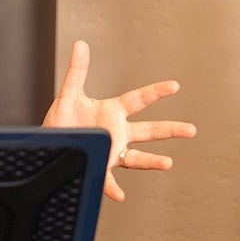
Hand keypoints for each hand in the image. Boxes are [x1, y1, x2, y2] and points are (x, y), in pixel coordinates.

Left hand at [42, 40, 194, 200]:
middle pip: (149, 131)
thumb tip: (80, 44)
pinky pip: (108, 181)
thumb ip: (77, 71)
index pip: (140, 100)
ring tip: (168, 163)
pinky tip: (120, 196)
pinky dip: (113, 188)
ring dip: (152, 161)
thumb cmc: (61, 121)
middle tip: (192, 130)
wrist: (48, 146)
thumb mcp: (68, 95)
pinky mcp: (99, 168)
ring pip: (137, 158)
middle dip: (170, 130)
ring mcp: (111, 152)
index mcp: (112, 112)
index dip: (157, 92)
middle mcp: (117, 133)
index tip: (175, 86)